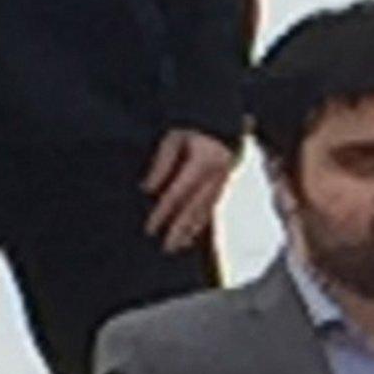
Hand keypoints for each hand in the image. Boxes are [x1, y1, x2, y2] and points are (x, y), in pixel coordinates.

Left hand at [143, 129, 235, 253]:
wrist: (222, 125)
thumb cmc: (195, 129)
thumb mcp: (174, 138)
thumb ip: (162, 164)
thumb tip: (148, 189)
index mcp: (202, 164)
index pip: (178, 194)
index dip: (163, 213)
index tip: (151, 228)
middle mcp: (215, 177)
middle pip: (193, 209)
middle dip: (178, 230)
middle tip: (167, 247)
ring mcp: (223, 184)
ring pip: (204, 212)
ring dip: (190, 231)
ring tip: (178, 246)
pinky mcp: (224, 187)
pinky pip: (211, 209)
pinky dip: (200, 224)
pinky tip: (191, 235)